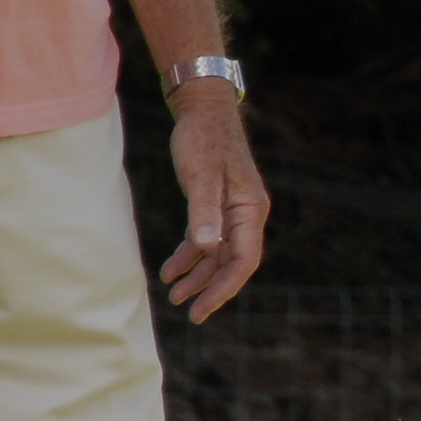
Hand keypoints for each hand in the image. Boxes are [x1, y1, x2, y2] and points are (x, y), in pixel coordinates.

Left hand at [160, 84, 268, 322]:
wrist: (201, 110)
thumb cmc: (203, 140)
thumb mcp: (201, 176)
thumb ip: (204, 213)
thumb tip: (206, 248)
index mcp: (250, 210)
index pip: (244, 260)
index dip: (223, 288)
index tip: (202, 308)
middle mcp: (246, 215)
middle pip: (233, 263)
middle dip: (210, 287)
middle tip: (186, 310)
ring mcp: (232, 212)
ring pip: (219, 254)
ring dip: (198, 275)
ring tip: (174, 294)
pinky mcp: (216, 206)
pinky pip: (207, 240)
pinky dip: (191, 256)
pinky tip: (171, 269)